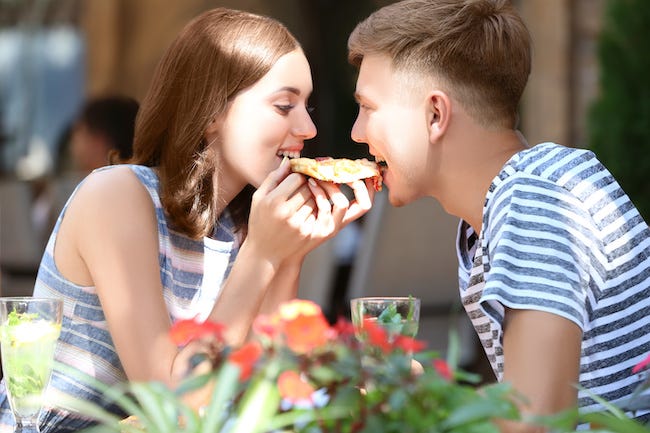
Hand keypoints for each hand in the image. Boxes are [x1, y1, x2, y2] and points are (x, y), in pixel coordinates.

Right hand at [246, 159, 373, 265]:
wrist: (264, 253)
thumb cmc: (260, 222)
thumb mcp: (259, 198)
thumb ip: (273, 178)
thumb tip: (289, 161)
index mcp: (273, 201)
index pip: (296, 178)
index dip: (298, 175)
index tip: (296, 178)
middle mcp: (286, 213)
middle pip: (309, 188)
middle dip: (309, 184)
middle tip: (306, 184)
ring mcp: (299, 224)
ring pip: (316, 200)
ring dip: (315, 196)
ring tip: (305, 198)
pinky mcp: (309, 233)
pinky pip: (319, 213)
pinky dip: (317, 209)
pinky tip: (308, 210)